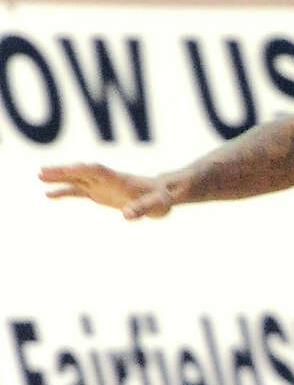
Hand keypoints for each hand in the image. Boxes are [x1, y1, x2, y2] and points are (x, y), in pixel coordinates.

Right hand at [39, 163, 176, 218]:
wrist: (162, 196)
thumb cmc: (161, 198)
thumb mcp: (156, 204)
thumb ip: (142, 209)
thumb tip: (126, 215)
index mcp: (119, 179)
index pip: (98, 170)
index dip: (83, 169)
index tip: (68, 169)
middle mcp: (107, 179)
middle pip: (82, 172)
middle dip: (64, 171)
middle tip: (43, 172)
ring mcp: (101, 186)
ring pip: (77, 179)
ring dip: (60, 178)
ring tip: (39, 176)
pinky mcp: (99, 194)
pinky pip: (79, 191)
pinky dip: (65, 192)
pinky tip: (49, 194)